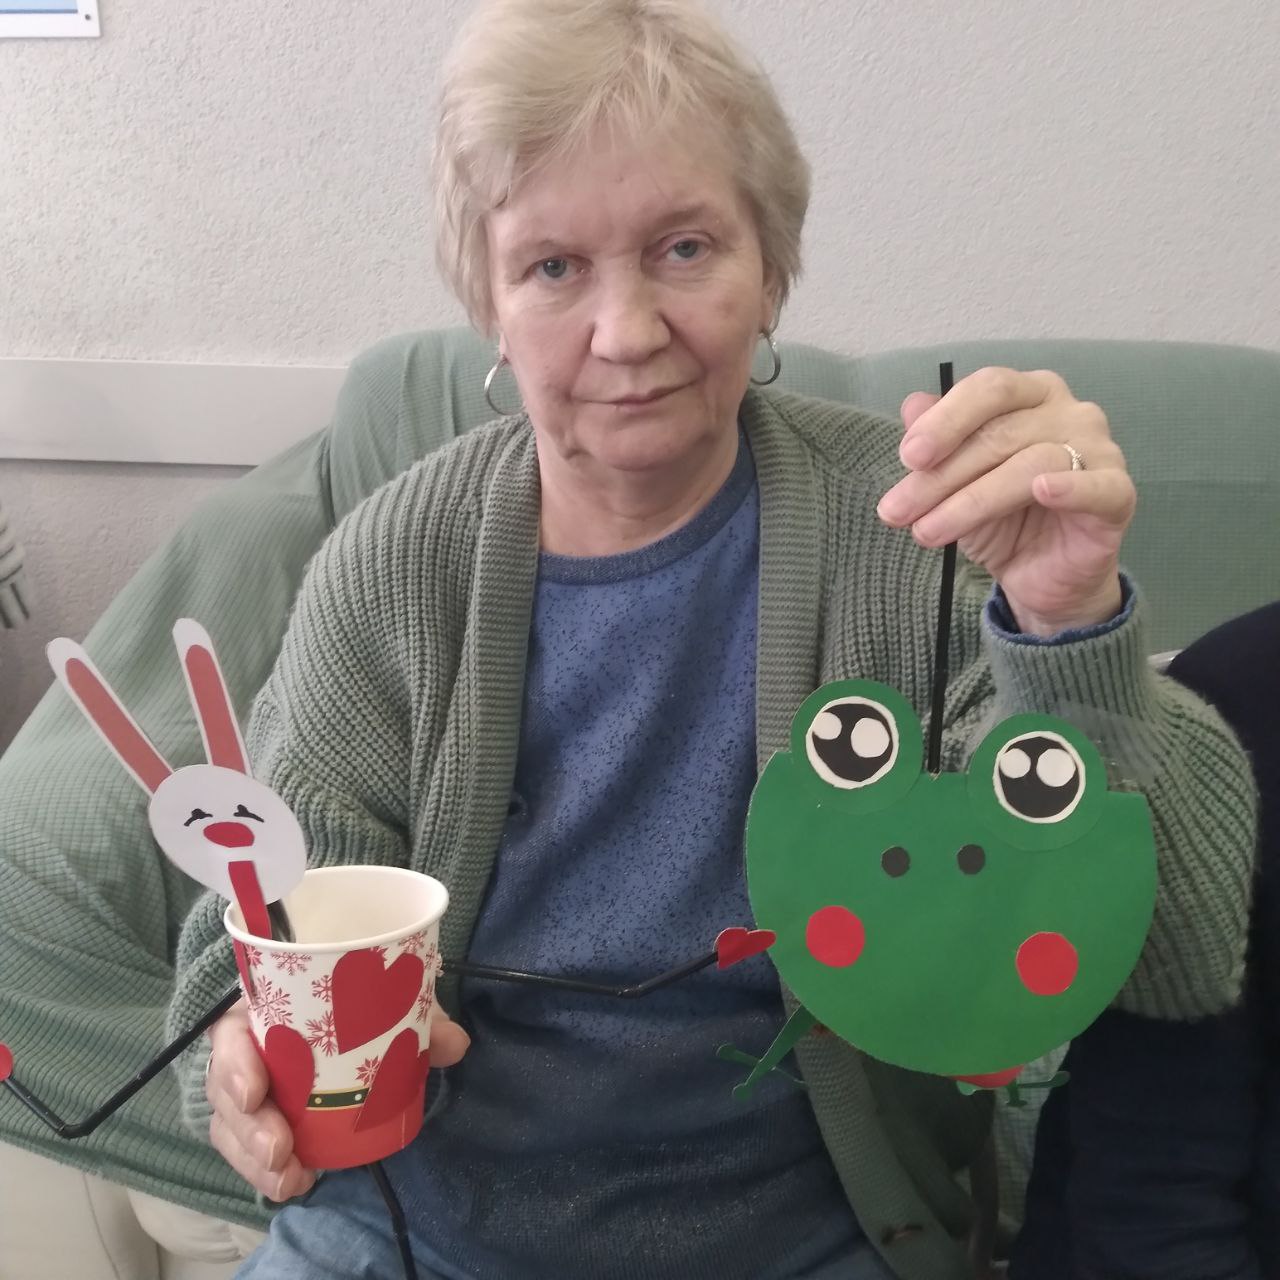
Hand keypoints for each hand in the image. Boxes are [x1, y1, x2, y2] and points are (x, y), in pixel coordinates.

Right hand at [206, 999, 470, 1200]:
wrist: (346, 1015)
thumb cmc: (353, 1001)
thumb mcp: (383, 1002)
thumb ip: (418, 1017)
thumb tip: (455, 1042)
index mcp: (263, 1011)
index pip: (229, 1034)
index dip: (234, 1064)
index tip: (254, 1094)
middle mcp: (245, 1051)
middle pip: (225, 1092)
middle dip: (249, 1128)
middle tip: (281, 1150)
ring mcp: (245, 1091)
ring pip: (231, 1129)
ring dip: (255, 1160)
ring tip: (290, 1180)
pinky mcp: (256, 1122)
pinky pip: (248, 1151)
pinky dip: (268, 1172)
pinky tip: (293, 1185)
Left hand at [876, 367, 1135, 635]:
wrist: (1039, 575)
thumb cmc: (999, 517)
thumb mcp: (953, 481)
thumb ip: (935, 443)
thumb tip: (912, 405)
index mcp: (1030, 395)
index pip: (989, 389)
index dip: (945, 420)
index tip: (907, 458)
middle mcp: (1070, 412)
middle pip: (1000, 432)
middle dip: (940, 475)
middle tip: (897, 510)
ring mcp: (1100, 450)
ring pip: (1031, 464)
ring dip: (970, 500)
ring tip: (927, 532)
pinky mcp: (1118, 495)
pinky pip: (1097, 487)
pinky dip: (1069, 488)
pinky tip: (1041, 492)